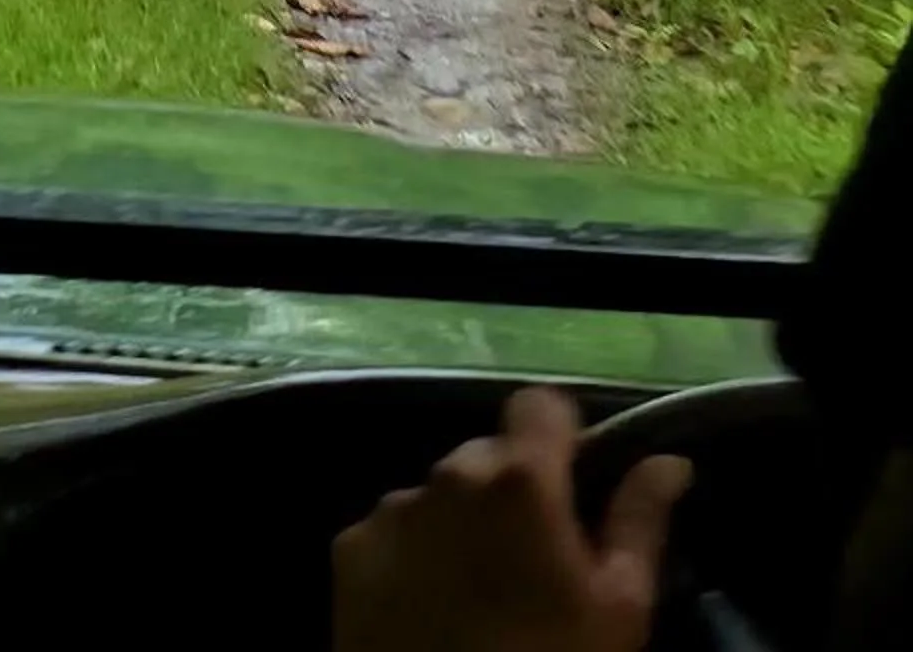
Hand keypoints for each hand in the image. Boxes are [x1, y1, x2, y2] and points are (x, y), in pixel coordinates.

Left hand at [332, 384, 691, 651]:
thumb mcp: (618, 610)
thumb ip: (638, 521)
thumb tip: (667, 461)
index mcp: (519, 481)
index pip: (541, 405)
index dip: (561, 438)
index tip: (573, 486)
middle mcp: (447, 474)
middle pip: (489, 456)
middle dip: (512, 494)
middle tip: (532, 564)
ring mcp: (391, 509)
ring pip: (440, 495)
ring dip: (462, 525)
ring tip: (480, 594)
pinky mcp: (349, 547)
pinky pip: (394, 530)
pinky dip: (415, 556)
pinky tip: (431, 608)